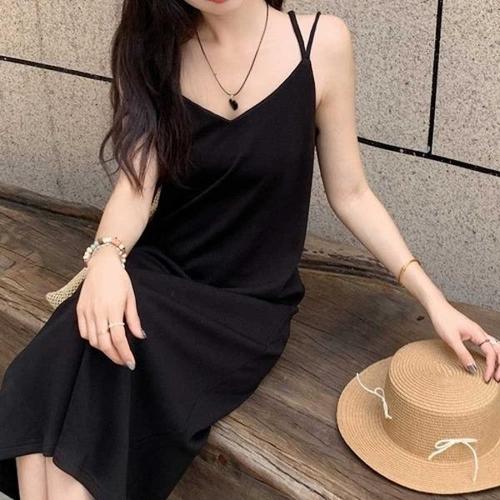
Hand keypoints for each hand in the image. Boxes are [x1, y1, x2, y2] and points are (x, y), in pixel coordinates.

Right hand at [76, 245, 145, 368]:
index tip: (131, 363)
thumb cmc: (120, 280)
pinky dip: (92, 340)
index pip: (118, 339)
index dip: (124, 353)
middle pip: (104, 343)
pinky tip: (102, 340)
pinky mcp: (79, 310)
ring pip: (93, 340)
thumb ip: (133, 319)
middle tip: (124, 362)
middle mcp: (98, 312)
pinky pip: (83, 332)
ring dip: (104, 350)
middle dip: (115, 356)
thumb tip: (139, 336)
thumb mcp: (131, 297)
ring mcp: (87, 312)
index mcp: (113, 309)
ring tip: (115, 352)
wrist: (102, 264)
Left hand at [428, 299, 498, 382]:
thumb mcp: (452, 339)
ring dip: (497, 360)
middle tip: (497, 378)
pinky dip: (491, 354)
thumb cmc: (443, 320)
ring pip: (495, 347)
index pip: (491, 353)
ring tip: (495, 372)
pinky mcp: (472, 333)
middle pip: (498, 350)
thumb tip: (472, 369)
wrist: (437, 308)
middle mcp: (481, 333)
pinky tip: (488, 360)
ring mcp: (478, 333)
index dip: (490, 367)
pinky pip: (487, 345)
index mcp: (478, 334)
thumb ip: (463, 354)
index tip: (486, 378)